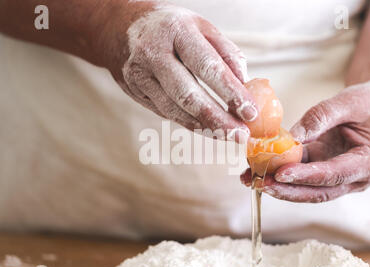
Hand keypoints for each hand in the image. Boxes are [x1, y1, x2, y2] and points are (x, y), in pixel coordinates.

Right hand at [98, 2, 256, 142]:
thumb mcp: (201, 26)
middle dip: (218, 119)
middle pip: (188, 95)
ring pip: (175, 110)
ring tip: (229, 136)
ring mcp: (139, 75)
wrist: (119, 28)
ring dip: (205, 127)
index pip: (207, 66)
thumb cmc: (169, 27)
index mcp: (176, 30)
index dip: (230, 92)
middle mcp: (153, 52)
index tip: (250, 112)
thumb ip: (226, 53)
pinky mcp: (135, 92)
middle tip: (240, 135)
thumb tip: (246, 85)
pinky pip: (166, 112)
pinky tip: (208, 129)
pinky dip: (189, 123)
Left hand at [241, 78, 369, 201]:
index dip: (306, 176)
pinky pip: (301, 175)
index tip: (280, 174)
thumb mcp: (348, 101)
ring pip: (307, 189)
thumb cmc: (369, 103)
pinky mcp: (324, 169)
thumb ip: (320, 117)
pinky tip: (257, 170)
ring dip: (279, 186)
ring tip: (250, 179)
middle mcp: (355, 178)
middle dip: (286, 190)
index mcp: (369, 163)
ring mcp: (339, 177)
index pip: (334, 175)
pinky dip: (280, 174)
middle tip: (259, 183)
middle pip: (318, 192)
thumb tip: (290, 137)